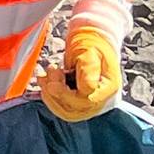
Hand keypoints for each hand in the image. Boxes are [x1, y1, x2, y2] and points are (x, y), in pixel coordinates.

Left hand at [40, 0, 129, 122]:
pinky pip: (62, 108)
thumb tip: (87, 87)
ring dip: (49, 96)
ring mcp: (90, 104)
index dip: (65, 92)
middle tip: (48, 73)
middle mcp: (101, 99)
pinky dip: (49, 97)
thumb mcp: (90, 50)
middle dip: (55, 94)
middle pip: (74, 110)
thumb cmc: (91, 43)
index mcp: (108, 87)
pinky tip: (45, 82)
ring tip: (45, 76)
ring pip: (66, 112)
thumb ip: (88, 68)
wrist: (91, 41)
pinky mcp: (78, 103)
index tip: (53, 76)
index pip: (85, 99)